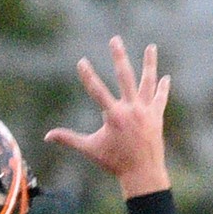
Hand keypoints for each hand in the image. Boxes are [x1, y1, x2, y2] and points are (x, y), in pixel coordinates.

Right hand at [44, 36, 170, 196]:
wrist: (143, 174)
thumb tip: (47, 136)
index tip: (81, 61)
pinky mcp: (157, 116)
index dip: (88, 75)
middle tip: (115, 40)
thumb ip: (69, 139)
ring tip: (151, 46)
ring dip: (149, 63)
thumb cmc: (114, 162)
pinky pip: (160, 97)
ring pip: (148, 81)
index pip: (97, 91)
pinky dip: (162, 87)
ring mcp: (146, 111)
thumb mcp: (90, 149)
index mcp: (114, 116)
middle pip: (125, 76)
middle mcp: (131, 109)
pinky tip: (165, 76)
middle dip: (118, 57)